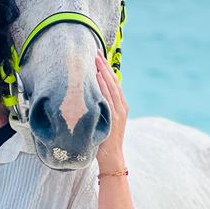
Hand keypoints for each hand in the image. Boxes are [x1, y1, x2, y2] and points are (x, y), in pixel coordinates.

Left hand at [95, 50, 128, 171]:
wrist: (111, 156)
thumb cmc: (104, 140)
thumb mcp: (103, 120)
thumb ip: (101, 108)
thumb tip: (88, 95)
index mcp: (120, 105)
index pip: (113, 82)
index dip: (106, 69)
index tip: (98, 57)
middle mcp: (121, 106)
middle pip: (113, 80)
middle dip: (104, 65)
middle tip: (95, 52)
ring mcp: (118, 111)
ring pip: (111, 86)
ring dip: (103, 71)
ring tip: (95, 59)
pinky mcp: (114, 116)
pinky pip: (107, 97)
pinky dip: (102, 85)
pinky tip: (96, 76)